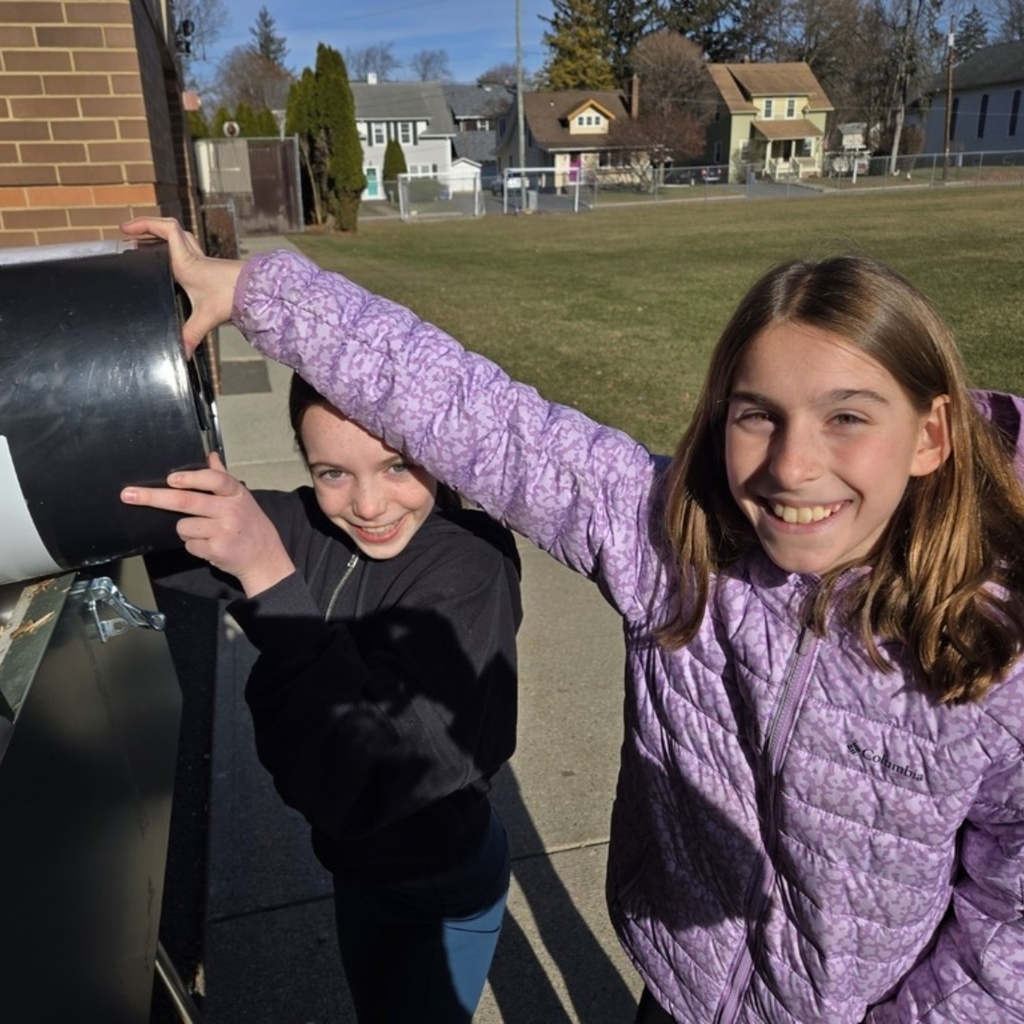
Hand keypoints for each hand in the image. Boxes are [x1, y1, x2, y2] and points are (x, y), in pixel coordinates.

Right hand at [120, 217, 244, 355]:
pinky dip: (175, 251)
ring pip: (180, 238)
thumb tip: (180, 353)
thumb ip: (191, 334)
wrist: (258, 292)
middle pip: (170, 230)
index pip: (167, 229)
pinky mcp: (210, 268)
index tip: (125, 229)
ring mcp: (203, 260)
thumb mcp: (207, 316)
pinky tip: (171, 267)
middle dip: (149, 228)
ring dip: (163, 237)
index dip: (145, 224)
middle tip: (132, 236)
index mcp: (186, 261)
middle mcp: (194, 256)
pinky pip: (188, 250)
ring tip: (145, 246)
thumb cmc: (234, 296)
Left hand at [121, 452, 295, 597]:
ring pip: (183, 526)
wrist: (265, 557)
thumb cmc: (249, 524)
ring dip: (186, 530)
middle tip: (128, 494)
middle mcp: (231, 510)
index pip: (214, 480)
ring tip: (206, 532)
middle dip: (154, 497)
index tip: (170, 478)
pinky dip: (194, 546)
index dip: (191, 478)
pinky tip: (210, 545)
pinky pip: (189, 545)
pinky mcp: (217, 550)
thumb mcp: (242, 498)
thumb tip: (211, 455)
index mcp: (235, 494)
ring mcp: (224, 531)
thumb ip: (222, 477)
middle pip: (186, 501)